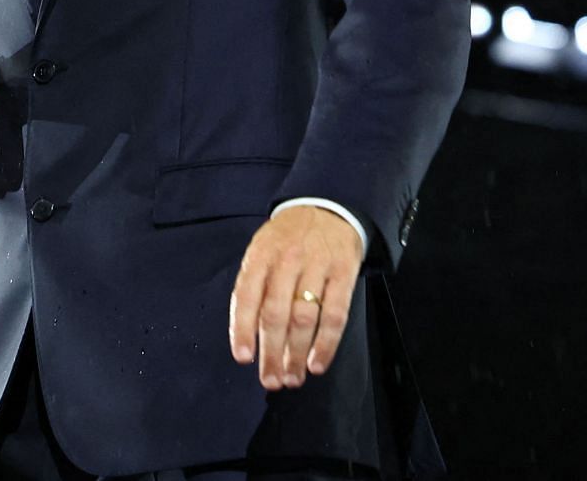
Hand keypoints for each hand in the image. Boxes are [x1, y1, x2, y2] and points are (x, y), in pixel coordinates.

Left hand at [227, 206, 363, 389]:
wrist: (326, 206)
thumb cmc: (287, 239)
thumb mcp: (261, 250)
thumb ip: (254, 286)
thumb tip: (248, 334)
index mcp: (260, 256)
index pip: (247, 296)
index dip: (243, 329)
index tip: (243, 358)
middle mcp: (286, 261)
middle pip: (275, 313)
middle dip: (271, 351)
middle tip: (270, 380)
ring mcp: (316, 266)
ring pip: (304, 317)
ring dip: (297, 353)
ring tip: (292, 378)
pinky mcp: (343, 273)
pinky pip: (336, 314)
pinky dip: (327, 343)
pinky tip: (317, 363)